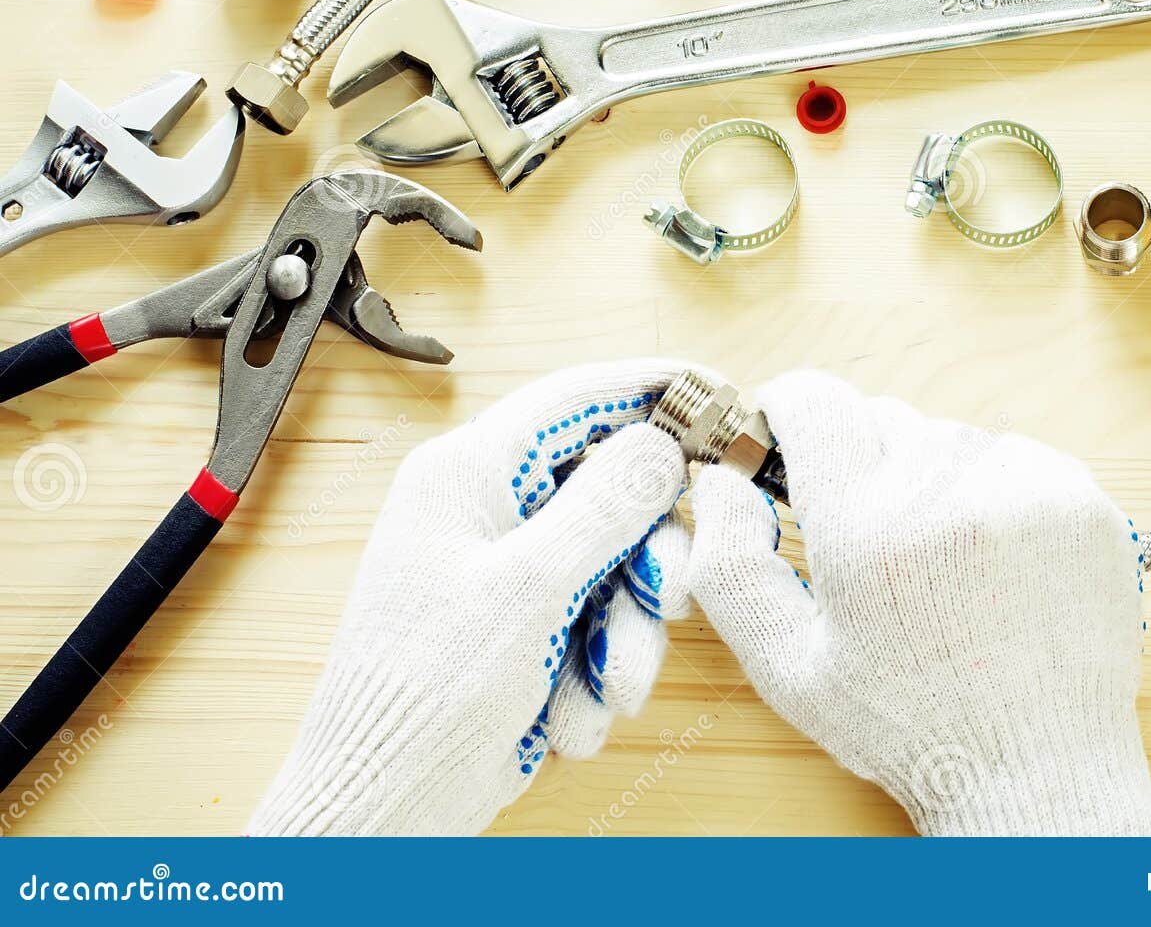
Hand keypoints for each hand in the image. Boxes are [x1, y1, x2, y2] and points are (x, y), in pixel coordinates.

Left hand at [249, 362, 695, 835]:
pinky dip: (596, 669)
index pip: (577, 397)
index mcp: (468, 473)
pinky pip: (593, 620)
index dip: (653, 390)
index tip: (720, 397)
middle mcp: (486, 509)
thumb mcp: (532, 587)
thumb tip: (660, 441)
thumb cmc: (426, 695)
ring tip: (604, 689)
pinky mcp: (520, 625)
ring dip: (624, 634)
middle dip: (646, 558)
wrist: (382, 809)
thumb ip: (605, 504)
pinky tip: (570, 712)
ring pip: (613, 565)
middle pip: (610, 492)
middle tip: (665, 599)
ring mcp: (503, 570)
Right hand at [687, 371, 1150, 835]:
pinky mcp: (1081, 499)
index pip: (816, 400)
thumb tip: (717, 479)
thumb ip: (732, 564)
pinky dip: (993, 493)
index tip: (788, 438)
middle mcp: (948, 492)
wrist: (1038, 769)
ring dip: (931, 479)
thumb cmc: (910, 727)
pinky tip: (994, 565)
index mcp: (865, 531)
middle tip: (875, 543)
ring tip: (942, 568)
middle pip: (881, 418)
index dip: (790, 410)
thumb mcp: (787, 667)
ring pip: (948, 438)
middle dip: (862, 463)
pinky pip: (1013, 458)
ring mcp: (1025, 489)